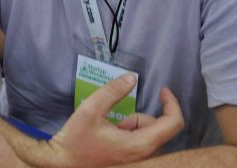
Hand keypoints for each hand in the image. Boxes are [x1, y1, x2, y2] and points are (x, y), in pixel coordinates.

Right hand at [47, 74, 183, 166]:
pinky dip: (131, 133)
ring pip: (149, 134)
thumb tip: (131, 78)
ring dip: (134, 125)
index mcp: (140, 144)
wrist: (63, 164)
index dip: (171, 103)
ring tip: (111, 129)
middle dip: (139, 116)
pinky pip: (142, 141)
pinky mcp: (133, 161)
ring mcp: (140, 160)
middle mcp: (145, 155)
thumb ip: (113, 91)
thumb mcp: (91, 109)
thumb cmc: (76, 139)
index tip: (161, 90)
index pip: (173, 123)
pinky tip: (112, 137)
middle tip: (117, 119)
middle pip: (159, 127)